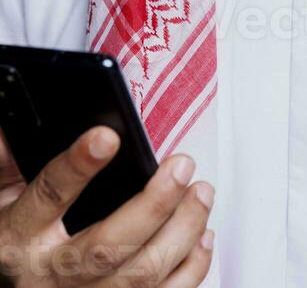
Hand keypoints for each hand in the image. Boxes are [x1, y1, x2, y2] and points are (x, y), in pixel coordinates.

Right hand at [0, 125, 214, 286]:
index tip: (108, 137)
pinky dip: (190, 269)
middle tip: (182, 165)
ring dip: (182, 232)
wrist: (12, 285)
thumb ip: (13, 158)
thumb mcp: (2, 195)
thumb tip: (23, 121)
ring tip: (202, 192)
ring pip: (141, 276)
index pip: (48, 196)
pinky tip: (202, 235)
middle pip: (106, 246)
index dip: (78, 167)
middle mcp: (50, 276)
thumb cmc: (18, 236)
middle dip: (153, 204)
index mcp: (20, 236)